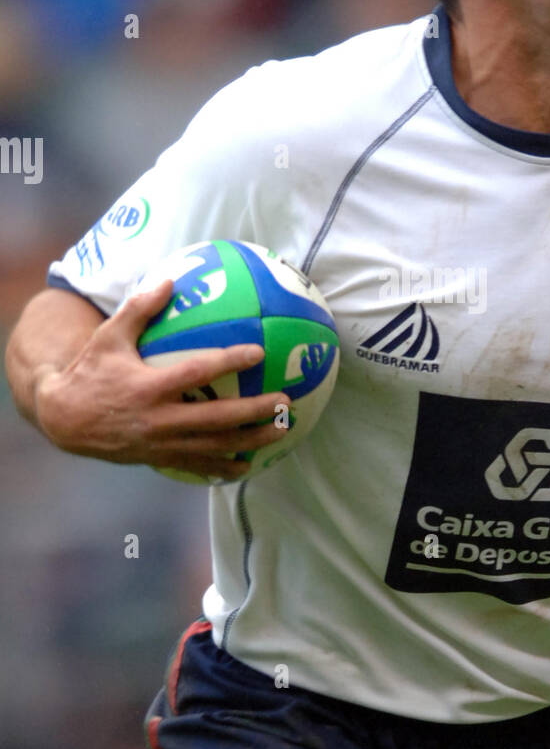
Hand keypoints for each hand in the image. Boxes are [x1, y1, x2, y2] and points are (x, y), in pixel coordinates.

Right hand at [35, 279, 289, 479]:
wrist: (64, 419)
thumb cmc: (91, 371)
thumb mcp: (108, 337)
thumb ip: (138, 309)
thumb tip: (169, 280)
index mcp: (148, 386)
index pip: (196, 372)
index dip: (228, 362)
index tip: (258, 352)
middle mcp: (158, 419)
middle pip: (216, 418)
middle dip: (254, 412)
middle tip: (285, 402)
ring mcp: (160, 444)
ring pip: (214, 447)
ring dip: (250, 441)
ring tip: (282, 432)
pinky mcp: (158, 459)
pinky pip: (197, 466)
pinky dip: (223, 468)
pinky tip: (248, 465)